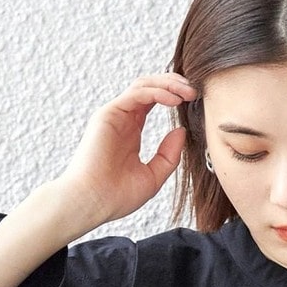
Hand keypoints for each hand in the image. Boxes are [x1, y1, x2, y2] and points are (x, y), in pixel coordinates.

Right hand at [52, 72, 198, 228]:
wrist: (92, 203)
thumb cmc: (117, 195)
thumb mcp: (153, 176)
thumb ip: (169, 155)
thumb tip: (181, 130)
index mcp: (131, 131)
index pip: (153, 101)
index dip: (174, 95)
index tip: (194, 101)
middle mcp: (122, 119)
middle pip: (149, 87)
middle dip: (173, 84)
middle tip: (194, 91)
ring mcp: (114, 115)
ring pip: (143, 85)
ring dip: (168, 84)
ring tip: (188, 92)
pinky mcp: (108, 114)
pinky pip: (137, 94)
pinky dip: (157, 92)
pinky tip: (174, 99)